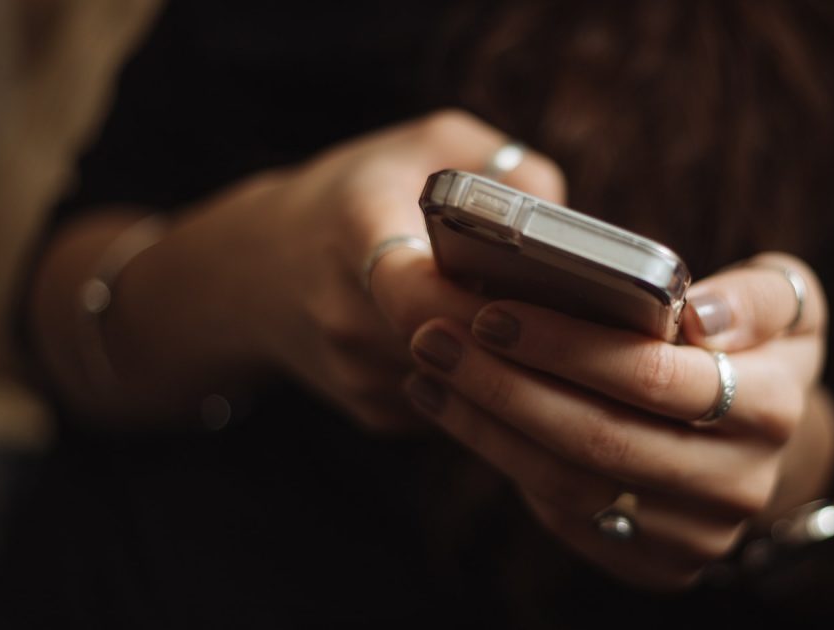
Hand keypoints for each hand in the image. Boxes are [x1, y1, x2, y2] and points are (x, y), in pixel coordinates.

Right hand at [54, 109, 564, 428]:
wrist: (253, 270)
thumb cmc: (358, 194)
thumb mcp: (427, 144)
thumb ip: (505, 166)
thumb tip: (570, 225)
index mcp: (355, 235)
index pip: (416, 289)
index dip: (480, 299)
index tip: (534, 290)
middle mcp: (346, 315)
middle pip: (456, 346)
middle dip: (519, 336)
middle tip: (580, 317)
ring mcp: (358, 375)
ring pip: (464, 386)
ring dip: (511, 366)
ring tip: (558, 334)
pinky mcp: (374, 413)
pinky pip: (453, 407)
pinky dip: (487, 384)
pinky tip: (506, 353)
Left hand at [403, 252, 830, 587]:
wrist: (762, 444)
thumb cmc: (755, 349)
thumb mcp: (787, 303)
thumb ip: (756, 297)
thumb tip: (699, 316)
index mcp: (773, 407)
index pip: (654, 377)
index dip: (567, 346)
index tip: (493, 312)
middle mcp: (740, 483)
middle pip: (599, 439)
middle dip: (504, 386)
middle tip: (434, 338)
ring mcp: (696, 536)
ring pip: (570, 484)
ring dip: (485, 426)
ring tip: (430, 370)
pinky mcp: (656, 565)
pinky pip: (566, 516)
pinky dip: (503, 460)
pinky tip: (459, 411)